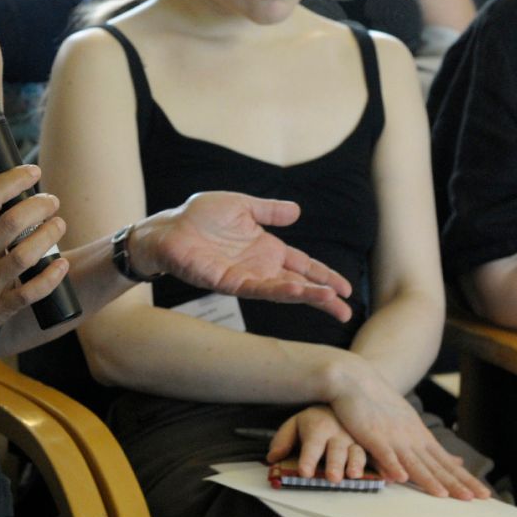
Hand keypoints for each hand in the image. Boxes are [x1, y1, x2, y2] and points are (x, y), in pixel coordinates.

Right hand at [0, 165, 68, 351]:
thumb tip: (3, 200)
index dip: (16, 179)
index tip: (33, 172)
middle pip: (15, 221)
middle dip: (41, 205)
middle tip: (52, 202)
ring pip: (27, 254)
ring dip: (49, 235)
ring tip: (58, 225)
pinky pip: (31, 291)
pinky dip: (51, 276)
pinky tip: (62, 264)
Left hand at [132, 193, 353, 321]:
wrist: (169, 228)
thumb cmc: (200, 216)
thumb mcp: (242, 205)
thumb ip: (269, 211)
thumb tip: (297, 211)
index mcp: (267, 249)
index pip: (303, 265)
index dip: (324, 276)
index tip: (346, 288)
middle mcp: (260, 266)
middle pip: (299, 284)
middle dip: (323, 297)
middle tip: (347, 310)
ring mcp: (246, 276)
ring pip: (282, 290)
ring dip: (307, 296)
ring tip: (330, 301)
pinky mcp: (228, 281)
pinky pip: (258, 288)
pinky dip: (279, 290)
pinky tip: (297, 290)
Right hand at [267, 387, 489, 499]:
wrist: (356, 380)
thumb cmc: (381, 405)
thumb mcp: (410, 423)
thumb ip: (428, 445)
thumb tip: (453, 460)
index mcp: (420, 437)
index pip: (447, 463)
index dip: (465, 479)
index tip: (483, 494)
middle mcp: (412, 439)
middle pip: (437, 466)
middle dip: (456, 483)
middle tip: (475, 499)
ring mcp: (394, 438)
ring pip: (414, 463)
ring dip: (429, 479)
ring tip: (443, 495)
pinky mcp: (373, 436)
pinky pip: (384, 453)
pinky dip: (393, 466)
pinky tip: (401, 478)